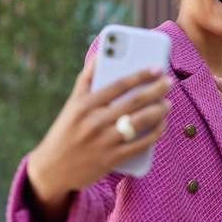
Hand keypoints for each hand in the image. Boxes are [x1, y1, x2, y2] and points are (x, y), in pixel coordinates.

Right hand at [26, 56, 171, 221]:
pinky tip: (162, 125)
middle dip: (156, 90)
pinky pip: (140, 144)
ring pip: (139, 122)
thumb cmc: (67, 129)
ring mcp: (103, 142)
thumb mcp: (72, 103)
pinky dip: (154, 133)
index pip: (118, 84)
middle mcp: (94, 122)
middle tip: (169, 82)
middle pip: (133, 102)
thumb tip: (102, 53)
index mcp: (84, 104)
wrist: (53, 168)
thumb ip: (86, 78)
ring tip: (167, 104)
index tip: (157, 68)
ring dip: (159, 111)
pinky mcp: (111, 160)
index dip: (141, 75)